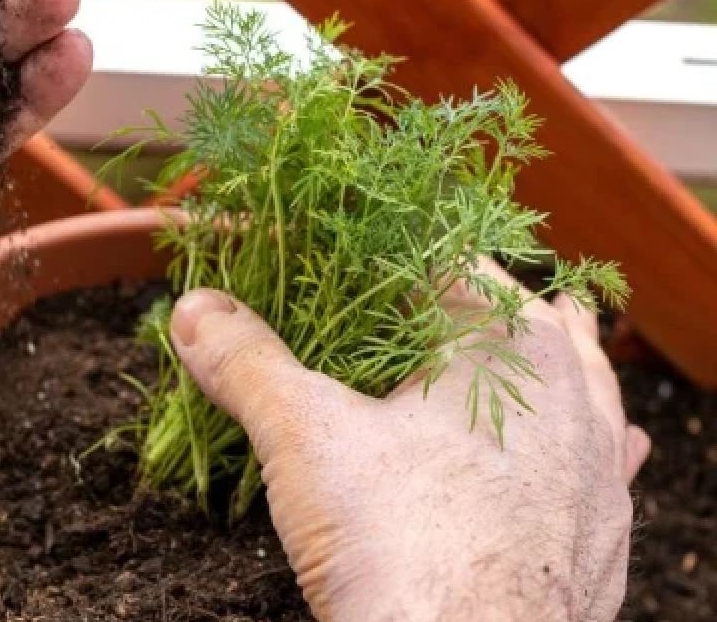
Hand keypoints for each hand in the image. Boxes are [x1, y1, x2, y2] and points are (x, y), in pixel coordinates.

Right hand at [169, 271, 649, 620]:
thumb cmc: (400, 543)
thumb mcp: (303, 437)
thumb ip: (249, 362)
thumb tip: (195, 310)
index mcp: (511, 343)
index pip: (447, 261)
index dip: (385, 253)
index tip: (341, 255)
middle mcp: (575, 393)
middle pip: (520, 318)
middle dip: (463, 306)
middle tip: (405, 304)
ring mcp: (599, 469)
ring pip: (578, 386)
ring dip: (541, 363)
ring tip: (521, 340)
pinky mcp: (601, 534)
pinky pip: (598, 463)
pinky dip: (574, 443)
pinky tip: (570, 447)